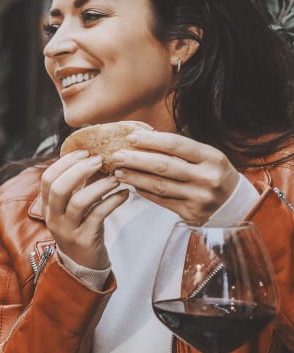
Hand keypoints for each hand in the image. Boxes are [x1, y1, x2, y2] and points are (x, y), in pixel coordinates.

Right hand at [41, 150, 129, 268]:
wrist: (83, 265)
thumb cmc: (82, 229)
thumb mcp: (75, 207)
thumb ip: (79, 185)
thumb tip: (94, 156)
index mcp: (48, 206)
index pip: (47, 178)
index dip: (65, 162)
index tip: (84, 152)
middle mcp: (54, 218)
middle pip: (58, 187)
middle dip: (80, 170)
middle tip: (100, 160)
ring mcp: (68, 230)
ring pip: (79, 202)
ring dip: (99, 185)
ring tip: (116, 177)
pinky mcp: (85, 240)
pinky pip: (99, 216)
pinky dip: (113, 201)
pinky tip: (125, 194)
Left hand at [109, 130, 240, 222]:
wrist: (235, 205)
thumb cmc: (214, 174)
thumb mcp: (207, 157)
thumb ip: (181, 149)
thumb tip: (144, 139)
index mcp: (212, 157)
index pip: (176, 145)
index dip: (151, 140)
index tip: (131, 137)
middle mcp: (207, 177)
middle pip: (164, 166)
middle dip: (136, 159)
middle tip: (117, 155)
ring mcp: (199, 197)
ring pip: (159, 185)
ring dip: (135, 177)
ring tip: (118, 171)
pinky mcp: (191, 214)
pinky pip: (161, 200)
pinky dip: (144, 191)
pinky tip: (132, 185)